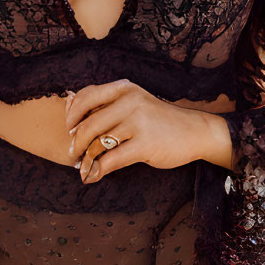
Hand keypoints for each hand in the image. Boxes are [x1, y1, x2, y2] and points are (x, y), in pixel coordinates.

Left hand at [65, 79, 218, 182]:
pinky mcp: (145, 144)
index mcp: (123, 89)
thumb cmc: (157, 119)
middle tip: (73, 152)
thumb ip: (107, 105)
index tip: (69, 129)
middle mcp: (130, 102)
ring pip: (98, 143)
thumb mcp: (134, 102)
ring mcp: (138, 122)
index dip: (72, 115)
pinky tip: (93, 175)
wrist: (195, 131)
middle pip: (89, 123)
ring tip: (81, 166)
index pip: (86, 97)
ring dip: (85, 158)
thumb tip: (70, 112)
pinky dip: (98, 170)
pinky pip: (112, 159)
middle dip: (76, 141)